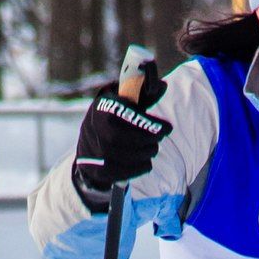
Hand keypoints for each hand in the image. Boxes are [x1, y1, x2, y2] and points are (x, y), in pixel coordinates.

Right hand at [72, 68, 169, 207]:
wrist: (90, 142)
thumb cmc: (115, 116)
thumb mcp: (125, 100)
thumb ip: (143, 93)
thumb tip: (162, 86)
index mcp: (101, 107)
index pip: (124, 115)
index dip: (148, 123)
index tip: (167, 128)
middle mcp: (92, 128)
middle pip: (120, 137)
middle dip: (146, 139)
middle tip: (159, 139)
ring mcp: (92, 150)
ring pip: (121, 156)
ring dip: (144, 154)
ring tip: (152, 149)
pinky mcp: (98, 169)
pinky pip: (120, 172)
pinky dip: (138, 168)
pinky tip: (146, 162)